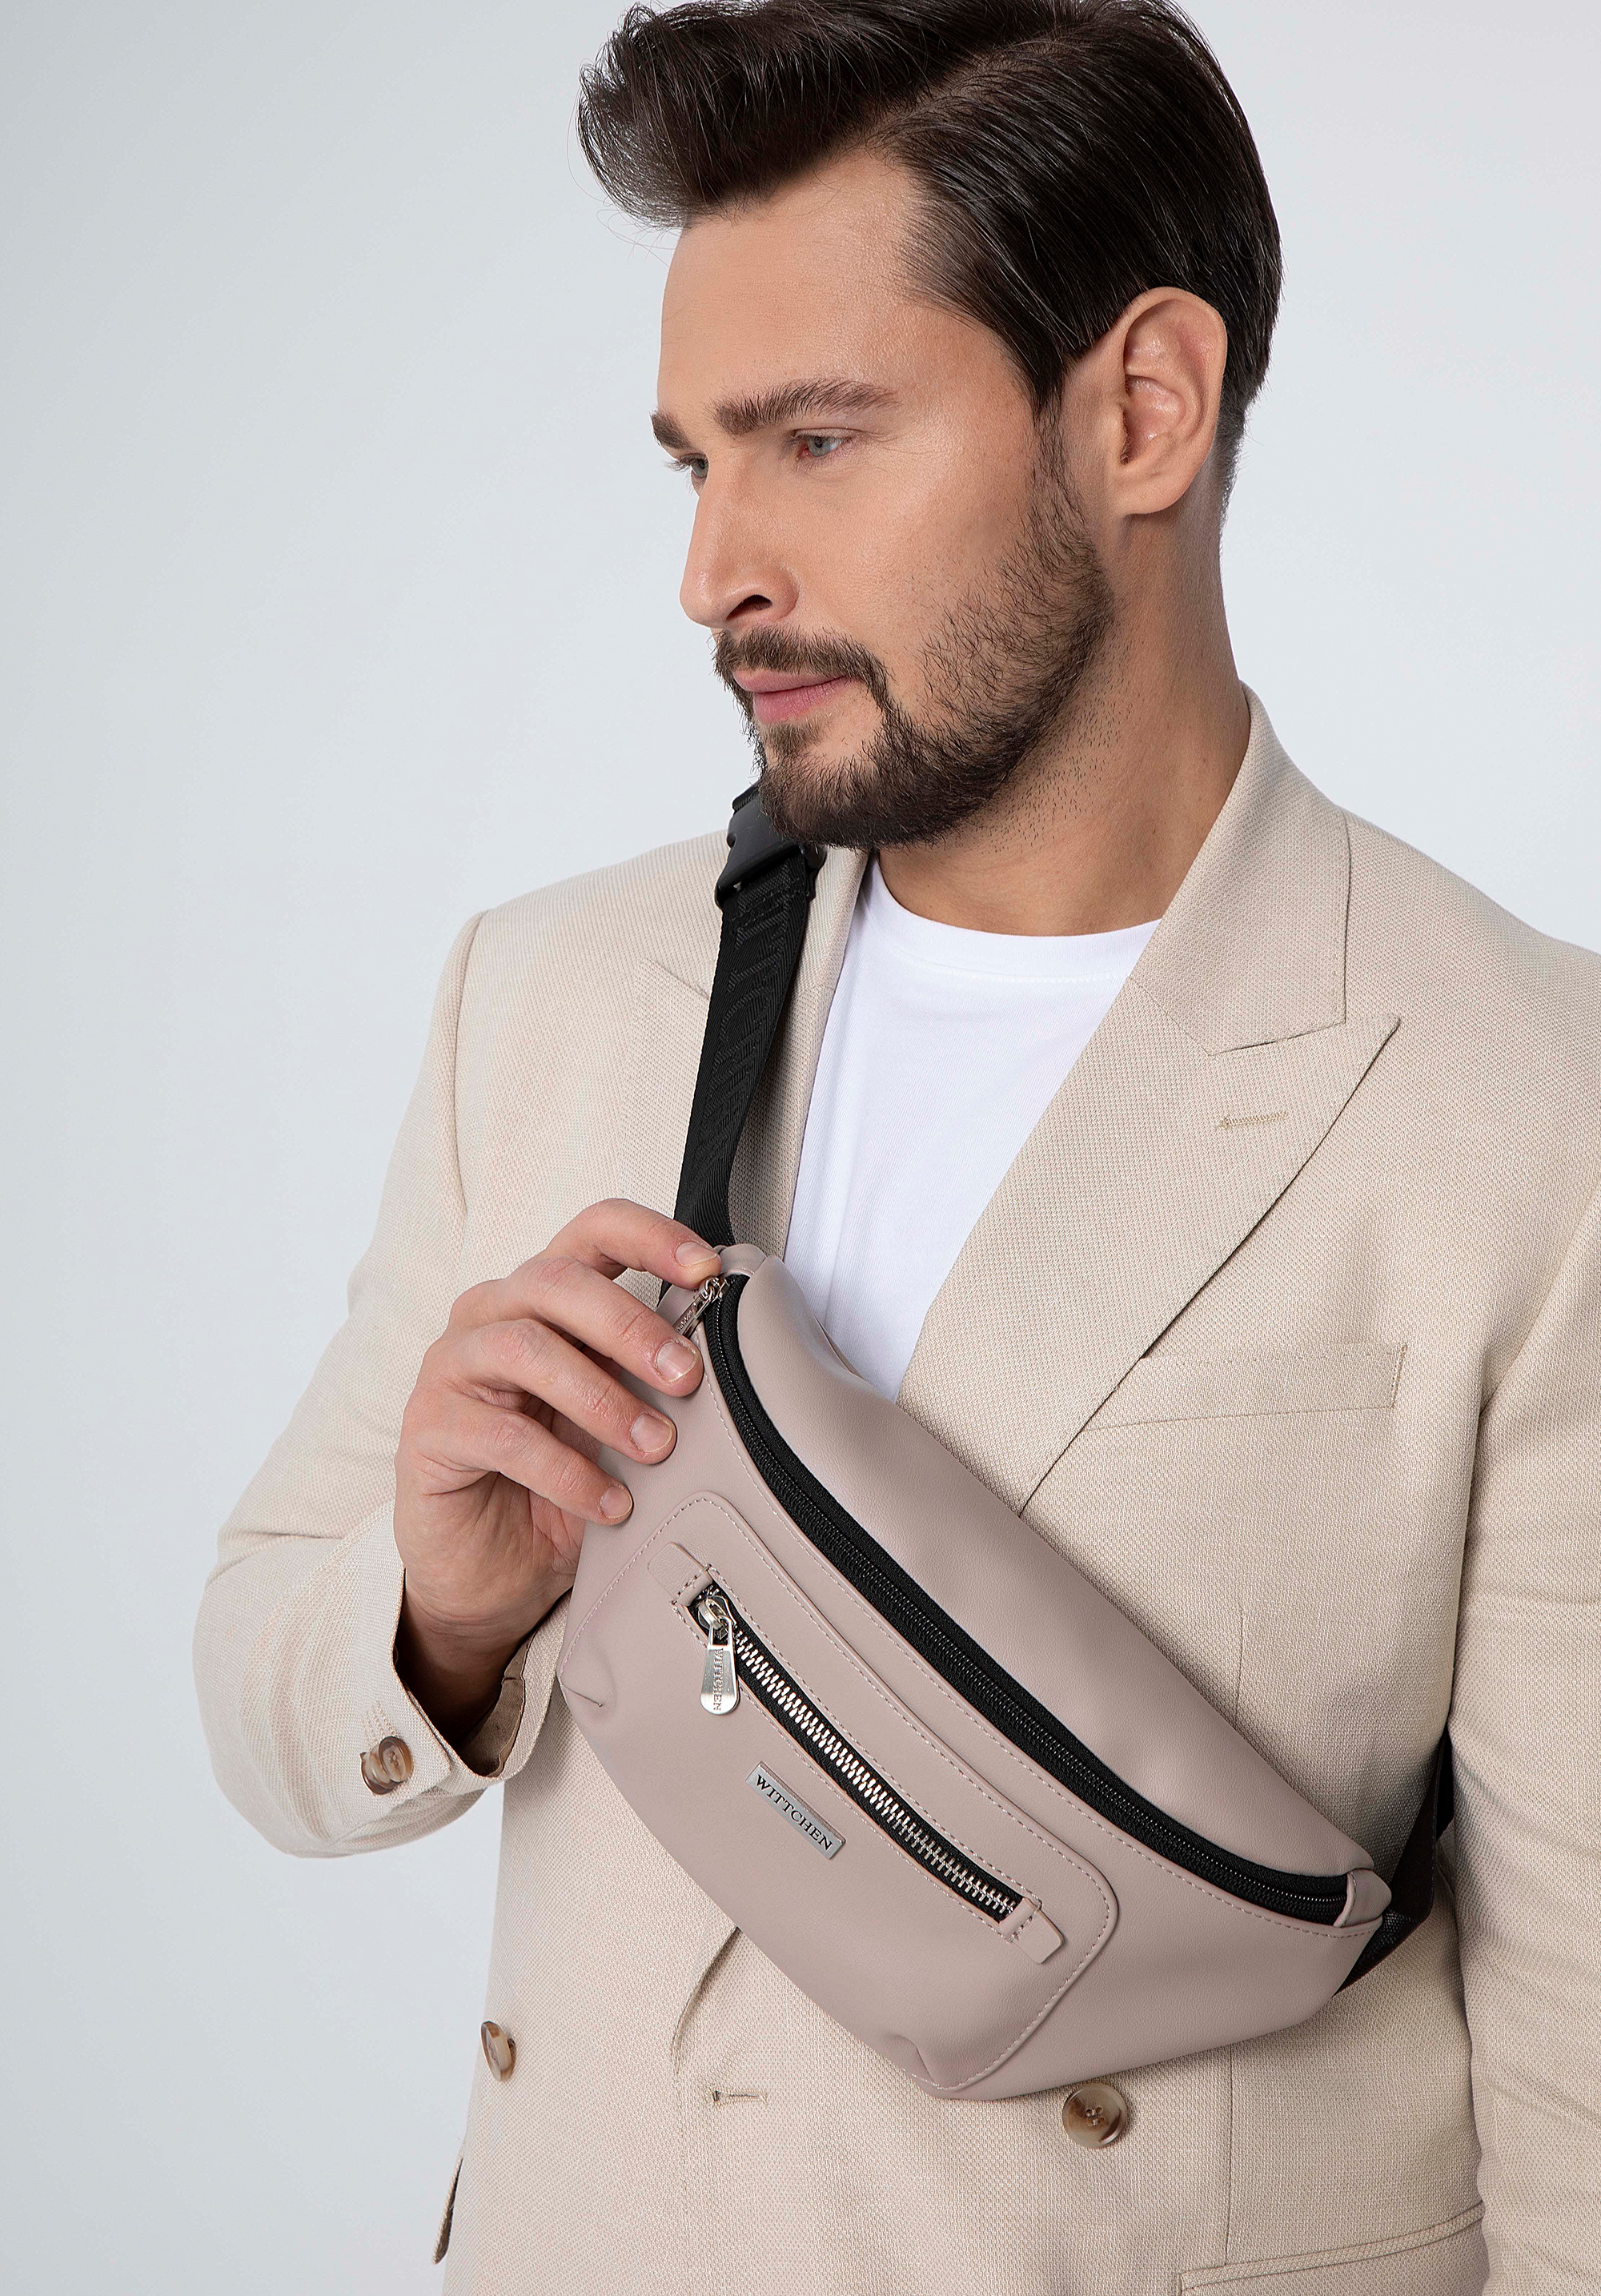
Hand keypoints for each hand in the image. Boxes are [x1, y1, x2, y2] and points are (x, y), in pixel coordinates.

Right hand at [392, 1198, 720, 1741]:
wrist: (493, 1570)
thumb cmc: (560, 1479)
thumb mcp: (620, 1419)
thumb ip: (653, 1377)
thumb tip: (733, 1355)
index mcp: (546, 1295)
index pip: (593, 1229)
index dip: (650, 1236)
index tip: (706, 1270)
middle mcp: (493, 1314)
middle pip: (556, 1281)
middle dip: (632, 1326)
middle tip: (687, 1378)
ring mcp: (452, 1367)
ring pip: (525, 1348)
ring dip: (602, 1398)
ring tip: (655, 1449)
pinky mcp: (428, 1429)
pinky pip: (501, 1435)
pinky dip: (567, 1471)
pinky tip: (610, 1503)